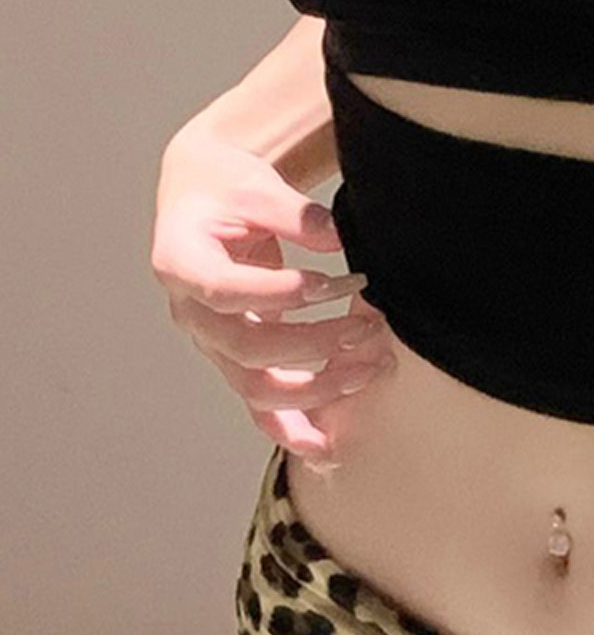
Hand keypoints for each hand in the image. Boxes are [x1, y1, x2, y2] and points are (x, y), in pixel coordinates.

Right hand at [150, 125, 395, 468]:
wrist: (203, 195)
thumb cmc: (228, 186)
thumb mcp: (256, 185)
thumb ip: (294, 214)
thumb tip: (337, 238)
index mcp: (180, 263)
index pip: (226, 292)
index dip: (279, 295)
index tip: (331, 285)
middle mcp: (190, 312)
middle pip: (246, 347)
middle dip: (313, 344)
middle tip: (369, 328)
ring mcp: (211, 342)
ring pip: (255, 386)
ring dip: (317, 387)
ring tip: (372, 368)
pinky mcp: (234, 358)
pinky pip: (259, 404)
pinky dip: (291, 429)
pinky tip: (327, 448)